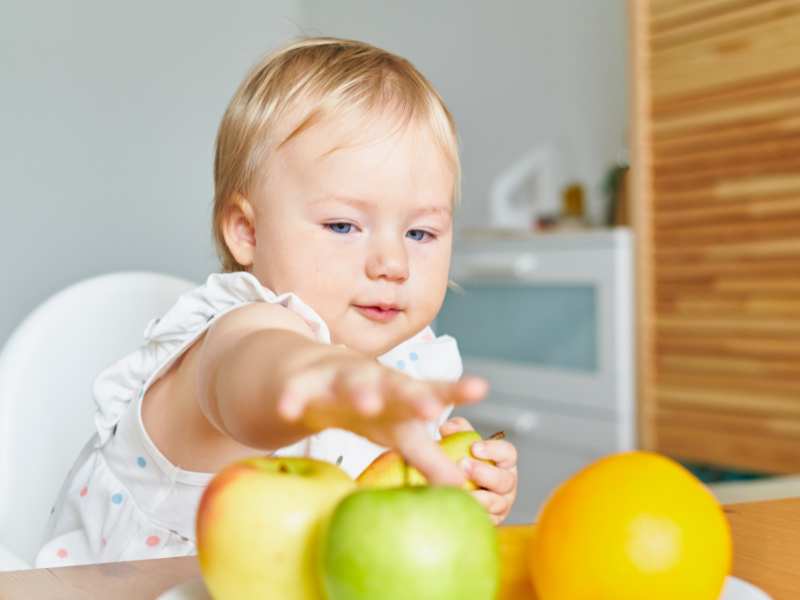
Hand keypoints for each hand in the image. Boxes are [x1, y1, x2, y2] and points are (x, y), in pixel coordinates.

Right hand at [276, 350, 487, 485]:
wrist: (314, 375)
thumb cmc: (370, 409)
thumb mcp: (399, 433)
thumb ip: (430, 459)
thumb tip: (463, 493)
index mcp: (401, 395)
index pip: (433, 391)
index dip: (456, 391)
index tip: (480, 388)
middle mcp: (375, 382)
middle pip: (397, 387)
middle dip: (413, 396)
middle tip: (432, 407)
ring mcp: (338, 379)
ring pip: (351, 383)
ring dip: (361, 392)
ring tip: (369, 404)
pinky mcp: (303, 383)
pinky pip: (297, 391)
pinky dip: (294, 399)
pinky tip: (289, 411)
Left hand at [440, 417, 517, 524]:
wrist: (455, 488)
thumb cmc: (463, 461)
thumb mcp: (461, 441)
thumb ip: (457, 430)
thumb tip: (446, 428)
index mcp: (504, 461)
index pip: (508, 453)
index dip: (493, 450)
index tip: (474, 448)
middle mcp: (507, 482)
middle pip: (504, 480)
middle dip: (484, 473)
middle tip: (463, 466)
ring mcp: (501, 503)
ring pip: (496, 503)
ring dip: (479, 497)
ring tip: (461, 491)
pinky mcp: (492, 521)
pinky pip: (486, 520)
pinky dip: (473, 514)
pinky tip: (460, 507)